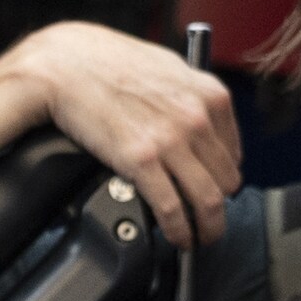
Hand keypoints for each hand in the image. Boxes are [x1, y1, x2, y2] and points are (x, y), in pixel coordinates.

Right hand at [0, 22, 243, 246]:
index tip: (215, 191)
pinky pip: (173, 209)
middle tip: (209, 222)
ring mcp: (171, 140)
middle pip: (226, 182)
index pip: (234, 154)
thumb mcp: (168, 67)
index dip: (224, 179)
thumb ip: (191, 97)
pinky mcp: (141, 160)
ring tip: (200, 238)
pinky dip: (179, 231)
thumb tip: (202, 124)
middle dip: (219, 207)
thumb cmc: (108, 62)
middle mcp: (197, 118)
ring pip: (209, 201)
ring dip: (207, 227)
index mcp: (209, 96)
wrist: (66, 63)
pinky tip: (177, 238)